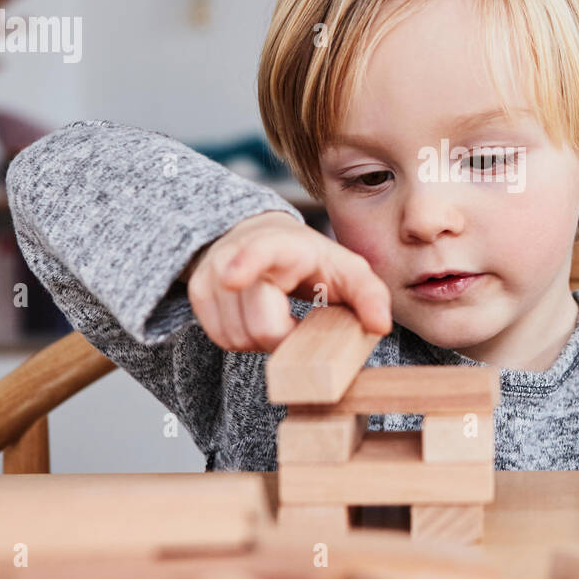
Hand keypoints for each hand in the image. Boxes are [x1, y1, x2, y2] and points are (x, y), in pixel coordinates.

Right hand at [183, 210, 390, 350]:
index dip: (245, 265)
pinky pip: (221, 339)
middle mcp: (237, 254)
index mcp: (280, 245)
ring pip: (237, 338)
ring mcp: (211, 272)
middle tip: (297, 320)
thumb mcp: (348, 270)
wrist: (261, 237)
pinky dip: (243, 339)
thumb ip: (370, 295)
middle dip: (285, 336)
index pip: (258, 252)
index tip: (233, 278)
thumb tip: (380, 326)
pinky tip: (257, 319)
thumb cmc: (310, 259)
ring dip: (263, 341)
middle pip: (260, 326)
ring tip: (278, 316)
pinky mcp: (197, 292)